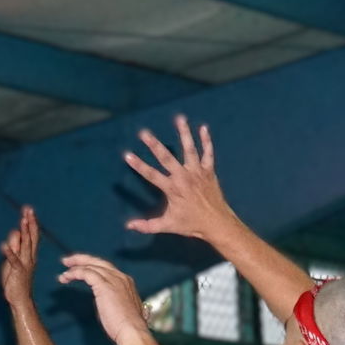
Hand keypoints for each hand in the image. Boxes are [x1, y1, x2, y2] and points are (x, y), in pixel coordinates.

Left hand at [0, 205, 39, 307]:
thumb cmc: (16, 280)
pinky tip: (4, 246)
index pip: (32, 235)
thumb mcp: (13, 261)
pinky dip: (9, 252)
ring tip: (23, 220)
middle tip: (29, 210)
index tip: (29, 211)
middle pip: (31, 236)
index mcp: (29, 255)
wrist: (21, 299)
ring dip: (24, 232)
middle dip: (30, 223)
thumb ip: (15, 247)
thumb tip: (15, 233)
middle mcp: (29, 257)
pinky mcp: (17, 271)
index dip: (31, 223)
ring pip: (26, 245)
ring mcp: (25, 264)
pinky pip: (13, 260)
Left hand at [59, 254, 150, 344]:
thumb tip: (101, 301)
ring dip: (75, 267)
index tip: (81, 269)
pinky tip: (67, 277)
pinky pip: (87, 273)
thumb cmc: (126, 327)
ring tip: (64, 272)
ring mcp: (113, 279)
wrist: (132, 331)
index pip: (106, 268)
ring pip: (91, 265)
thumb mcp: (119, 309)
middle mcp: (120, 277)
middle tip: (68, 262)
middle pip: (98, 262)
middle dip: (81, 260)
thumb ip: (109, 301)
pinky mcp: (104, 285)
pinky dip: (75, 273)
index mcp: (125, 282)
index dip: (92, 267)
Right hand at [125, 116, 231, 241]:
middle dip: (154, 145)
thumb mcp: (168, 226)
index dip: (138, 165)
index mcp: (172, 189)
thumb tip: (129, 226)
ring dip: (184, 133)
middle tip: (144, 133)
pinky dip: (207, 141)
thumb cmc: (192, 225)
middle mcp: (184, 177)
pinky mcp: (209, 171)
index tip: (127, 155)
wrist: (217, 224)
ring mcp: (197, 172)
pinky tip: (203, 128)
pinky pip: (208, 153)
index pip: (151, 175)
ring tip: (179, 118)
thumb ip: (148, 225)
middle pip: (166, 158)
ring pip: (189, 149)